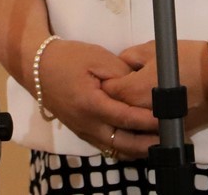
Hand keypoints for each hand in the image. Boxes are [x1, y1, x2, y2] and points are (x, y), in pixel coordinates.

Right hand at [37, 38, 159, 158]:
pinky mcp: (82, 131)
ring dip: (137, 149)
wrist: (37, 67)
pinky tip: (138, 143)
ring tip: (160, 143)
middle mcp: (87, 124)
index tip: (168, 119)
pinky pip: (106, 146)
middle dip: (148, 144)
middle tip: (170, 139)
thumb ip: (121, 75)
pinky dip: (124, 147)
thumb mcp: (98, 58)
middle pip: (123, 142)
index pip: (126, 118)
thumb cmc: (68, 58)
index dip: (149, 121)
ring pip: (115, 149)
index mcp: (91, 104)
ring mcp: (83, 131)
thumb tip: (141, 87)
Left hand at [103, 39, 207, 134]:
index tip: (110, 76)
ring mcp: (158, 127)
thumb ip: (131, 57)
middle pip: (119, 111)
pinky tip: (153, 112)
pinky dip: (149, 125)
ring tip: (140, 100)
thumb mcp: (155, 48)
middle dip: (117, 100)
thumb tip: (120, 66)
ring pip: (135, 126)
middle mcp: (142, 114)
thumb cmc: (190, 58)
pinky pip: (152, 133)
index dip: (107, 82)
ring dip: (132, 115)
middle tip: (124, 87)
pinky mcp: (173, 134)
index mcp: (135, 91)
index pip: (108, 91)